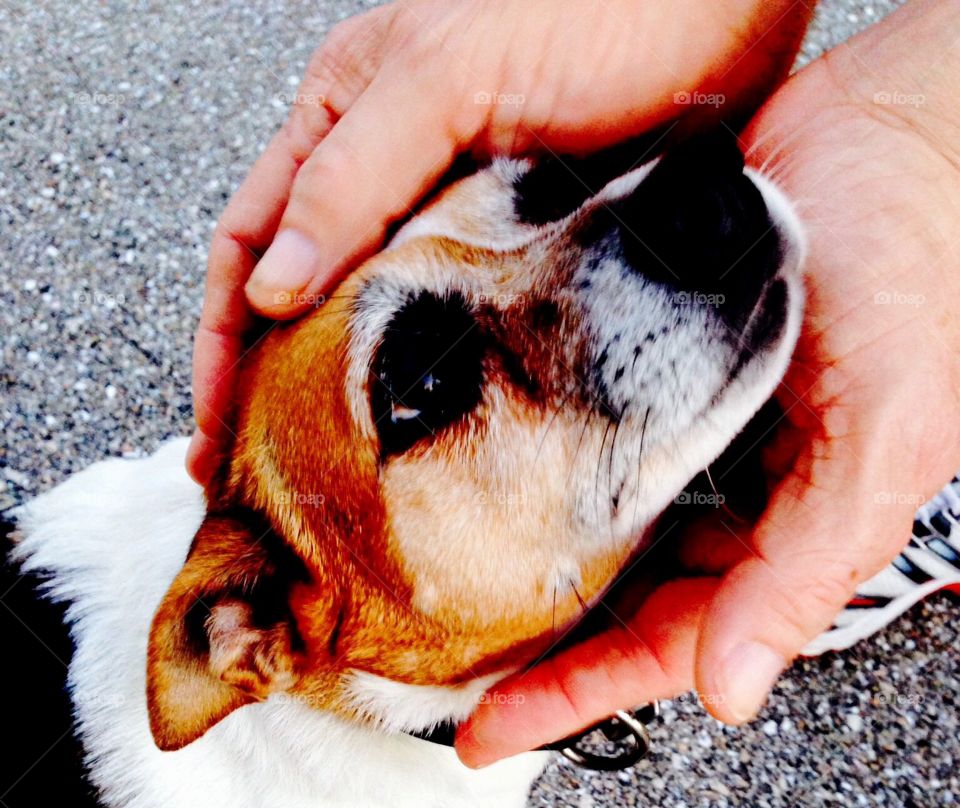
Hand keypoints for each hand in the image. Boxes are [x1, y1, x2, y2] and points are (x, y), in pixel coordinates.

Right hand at [188, 0, 808, 482]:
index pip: (251, 244)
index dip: (222, 342)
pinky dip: (438, 389)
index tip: (218, 431)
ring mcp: (458, 223)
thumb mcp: (447, 78)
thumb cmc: (594, 4)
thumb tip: (272, 291)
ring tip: (336, 483)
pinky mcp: (522, 258)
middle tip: (264, 482)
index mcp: (344, 118)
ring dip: (354, 400)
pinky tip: (430, 437)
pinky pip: (461, 335)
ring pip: (383, 327)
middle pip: (308, 299)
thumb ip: (351, 178)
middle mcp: (390, 175)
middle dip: (275, 390)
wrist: (724, 11)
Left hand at [457, 0, 959, 766]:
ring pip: (588, 527)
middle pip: (613, 602)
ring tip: (430, 591)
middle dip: (531, 647)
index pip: (661, 645)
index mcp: (780, 538)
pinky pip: (577, 435)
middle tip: (430, 669)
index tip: (486, 739)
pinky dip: (527, 462)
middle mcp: (726, 498)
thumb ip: (803, 570)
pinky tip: (472, 472)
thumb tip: (732, 693)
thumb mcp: (880, 439)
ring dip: (519, 562)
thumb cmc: (923, 272)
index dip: (572, 699)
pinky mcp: (646, 366)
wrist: (902, 128)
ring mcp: (683, 435)